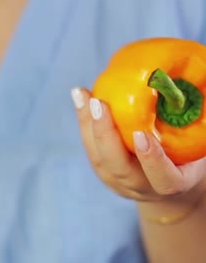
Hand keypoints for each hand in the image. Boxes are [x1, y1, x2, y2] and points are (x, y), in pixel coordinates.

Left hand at [71, 87, 205, 208]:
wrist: (170, 182)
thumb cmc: (189, 157)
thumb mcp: (196, 146)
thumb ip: (193, 126)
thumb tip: (194, 88)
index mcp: (172, 184)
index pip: (164, 179)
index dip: (152, 159)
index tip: (142, 135)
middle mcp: (141, 187)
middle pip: (118, 168)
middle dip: (105, 135)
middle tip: (99, 104)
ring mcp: (118, 181)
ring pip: (97, 156)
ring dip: (87, 123)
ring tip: (83, 94)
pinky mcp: (102, 170)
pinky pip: (89, 146)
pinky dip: (84, 120)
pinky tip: (81, 95)